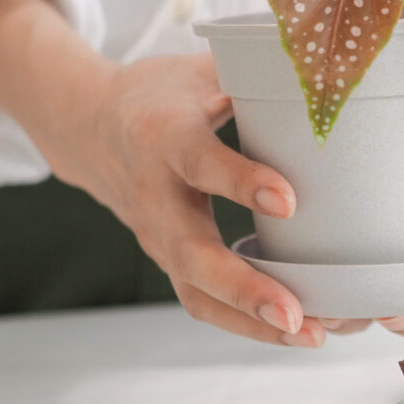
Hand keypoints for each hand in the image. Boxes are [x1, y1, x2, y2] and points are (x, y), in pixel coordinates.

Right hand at [0, 0, 325, 347]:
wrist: (88, 126)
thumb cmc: (159, 94)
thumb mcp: (196, 68)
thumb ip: (249, 72)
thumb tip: (315, 72)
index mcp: (162, 135)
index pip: (200, 161)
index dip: (241, 181)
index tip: (289, 200)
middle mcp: (154, 195)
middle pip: (192, 253)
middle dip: (245, 288)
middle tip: (298, 314)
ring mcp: (156, 237)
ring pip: (196, 292)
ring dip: (253, 322)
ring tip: (312, 335)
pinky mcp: (169, 261)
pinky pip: (202, 302)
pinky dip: (247, 324)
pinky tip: (299, 331)